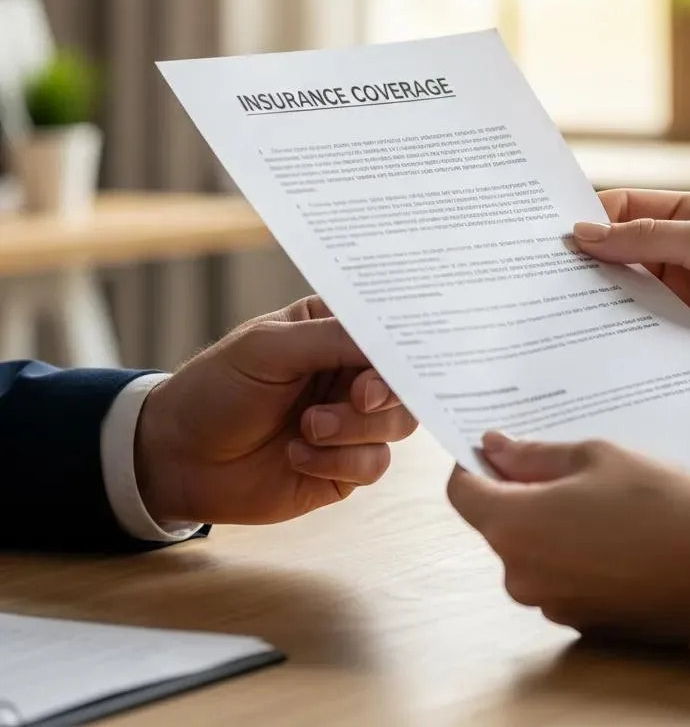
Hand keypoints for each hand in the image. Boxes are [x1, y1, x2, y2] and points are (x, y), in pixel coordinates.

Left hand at [135, 296, 416, 524]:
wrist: (178, 457)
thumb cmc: (217, 387)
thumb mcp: (270, 347)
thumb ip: (332, 338)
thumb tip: (390, 339)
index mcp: (335, 331)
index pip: (388, 331)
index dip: (401, 344)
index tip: (396, 357)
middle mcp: (350, 374)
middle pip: (405, 381)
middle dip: (386, 391)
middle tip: (359, 397)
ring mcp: (352, 422)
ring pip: (398, 423)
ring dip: (356, 428)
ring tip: (308, 428)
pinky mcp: (344, 466)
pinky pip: (374, 464)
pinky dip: (338, 461)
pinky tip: (296, 455)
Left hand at [448, 433, 689, 641]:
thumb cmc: (659, 505)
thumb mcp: (595, 457)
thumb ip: (534, 455)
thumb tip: (493, 446)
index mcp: (514, 527)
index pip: (462, 492)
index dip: (475, 464)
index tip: (500, 447)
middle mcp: (521, 574)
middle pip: (497, 522)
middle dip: (519, 491)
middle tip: (566, 464)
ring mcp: (551, 604)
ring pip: (531, 550)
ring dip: (549, 523)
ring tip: (600, 497)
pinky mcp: (581, 622)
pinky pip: (560, 577)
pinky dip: (573, 553)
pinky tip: (615, 534)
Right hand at [574, 190, 689, 447]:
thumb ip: (648, 237)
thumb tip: (585, 233)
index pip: (627, 207)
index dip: (590, 216)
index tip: (551, 234)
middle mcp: (682, 253)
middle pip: (618, 248)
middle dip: (585, 257)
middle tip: (539, 269)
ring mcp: (679, 296)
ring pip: (622, 290)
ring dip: (595, 295)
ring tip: (552, 302)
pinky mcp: (678, 335)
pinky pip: (635, 326)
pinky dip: (612, 327)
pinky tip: (586, 333)